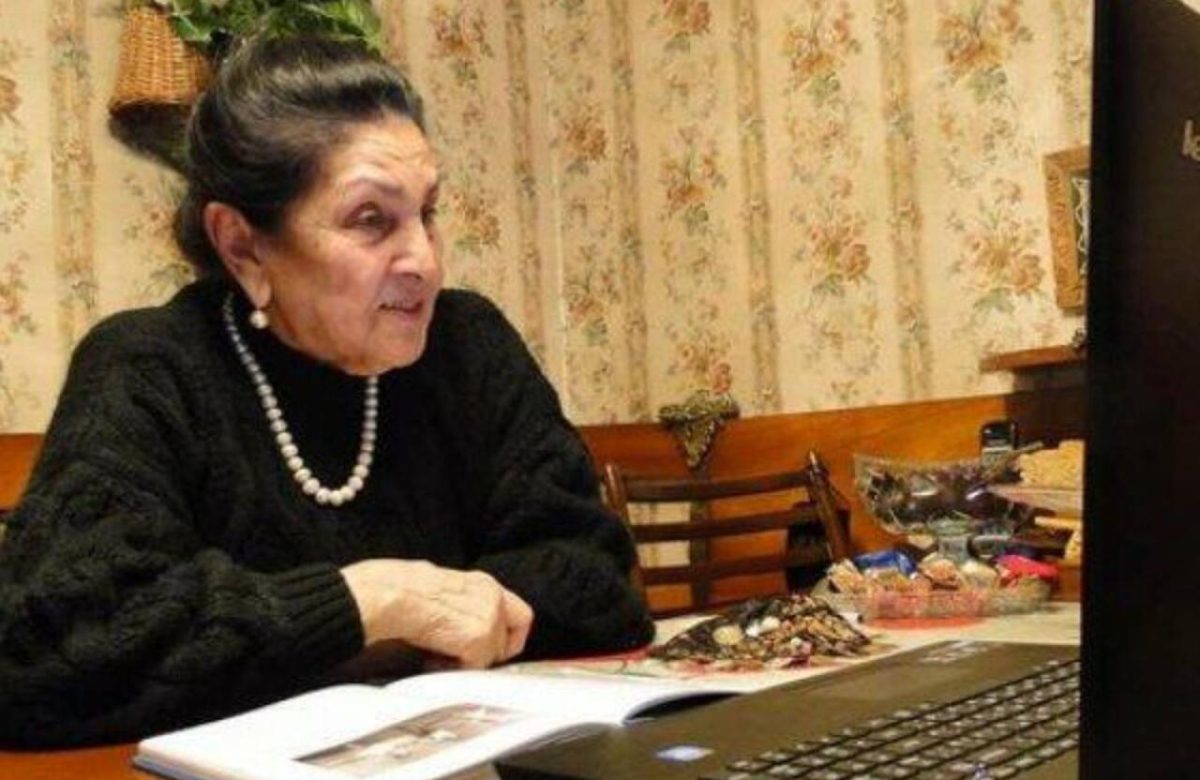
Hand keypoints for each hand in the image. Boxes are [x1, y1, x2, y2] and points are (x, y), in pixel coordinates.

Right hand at [340, 560, 532, 668]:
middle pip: (514, 634)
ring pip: (493, 654)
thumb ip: (456, 605)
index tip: (487, 646)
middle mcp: (493, 596)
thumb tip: (450, 624)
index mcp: (481, 583)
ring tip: (438, 656)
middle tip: (462, 656)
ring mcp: (490, 618)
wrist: (391, 594)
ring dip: (468, 661)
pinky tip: (433, 659)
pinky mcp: (480, 640)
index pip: (515, 611)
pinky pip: (476, 668)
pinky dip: (455, 670)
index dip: (503, 632)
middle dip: (490, 650)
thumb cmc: (398, 589)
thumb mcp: (437, 589)